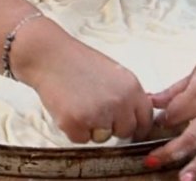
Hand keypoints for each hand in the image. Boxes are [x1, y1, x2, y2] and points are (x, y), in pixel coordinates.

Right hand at [15, 21, 153, 142]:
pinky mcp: (76, 123)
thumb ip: (127, 94)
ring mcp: (98, 114)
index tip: (129, 129)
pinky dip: (72, 129)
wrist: (49, 55)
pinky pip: (81, 139)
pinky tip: (67, 107)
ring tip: (78, 102)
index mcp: (132, 88)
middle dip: (112, 127)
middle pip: (125, 131)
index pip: (146, 119)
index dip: (137, 126)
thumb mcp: (113, 72)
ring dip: (91, 127)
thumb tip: (137, 116)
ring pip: (102, 137)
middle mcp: (119, 103)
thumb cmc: (78, 61)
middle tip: (95, 110)